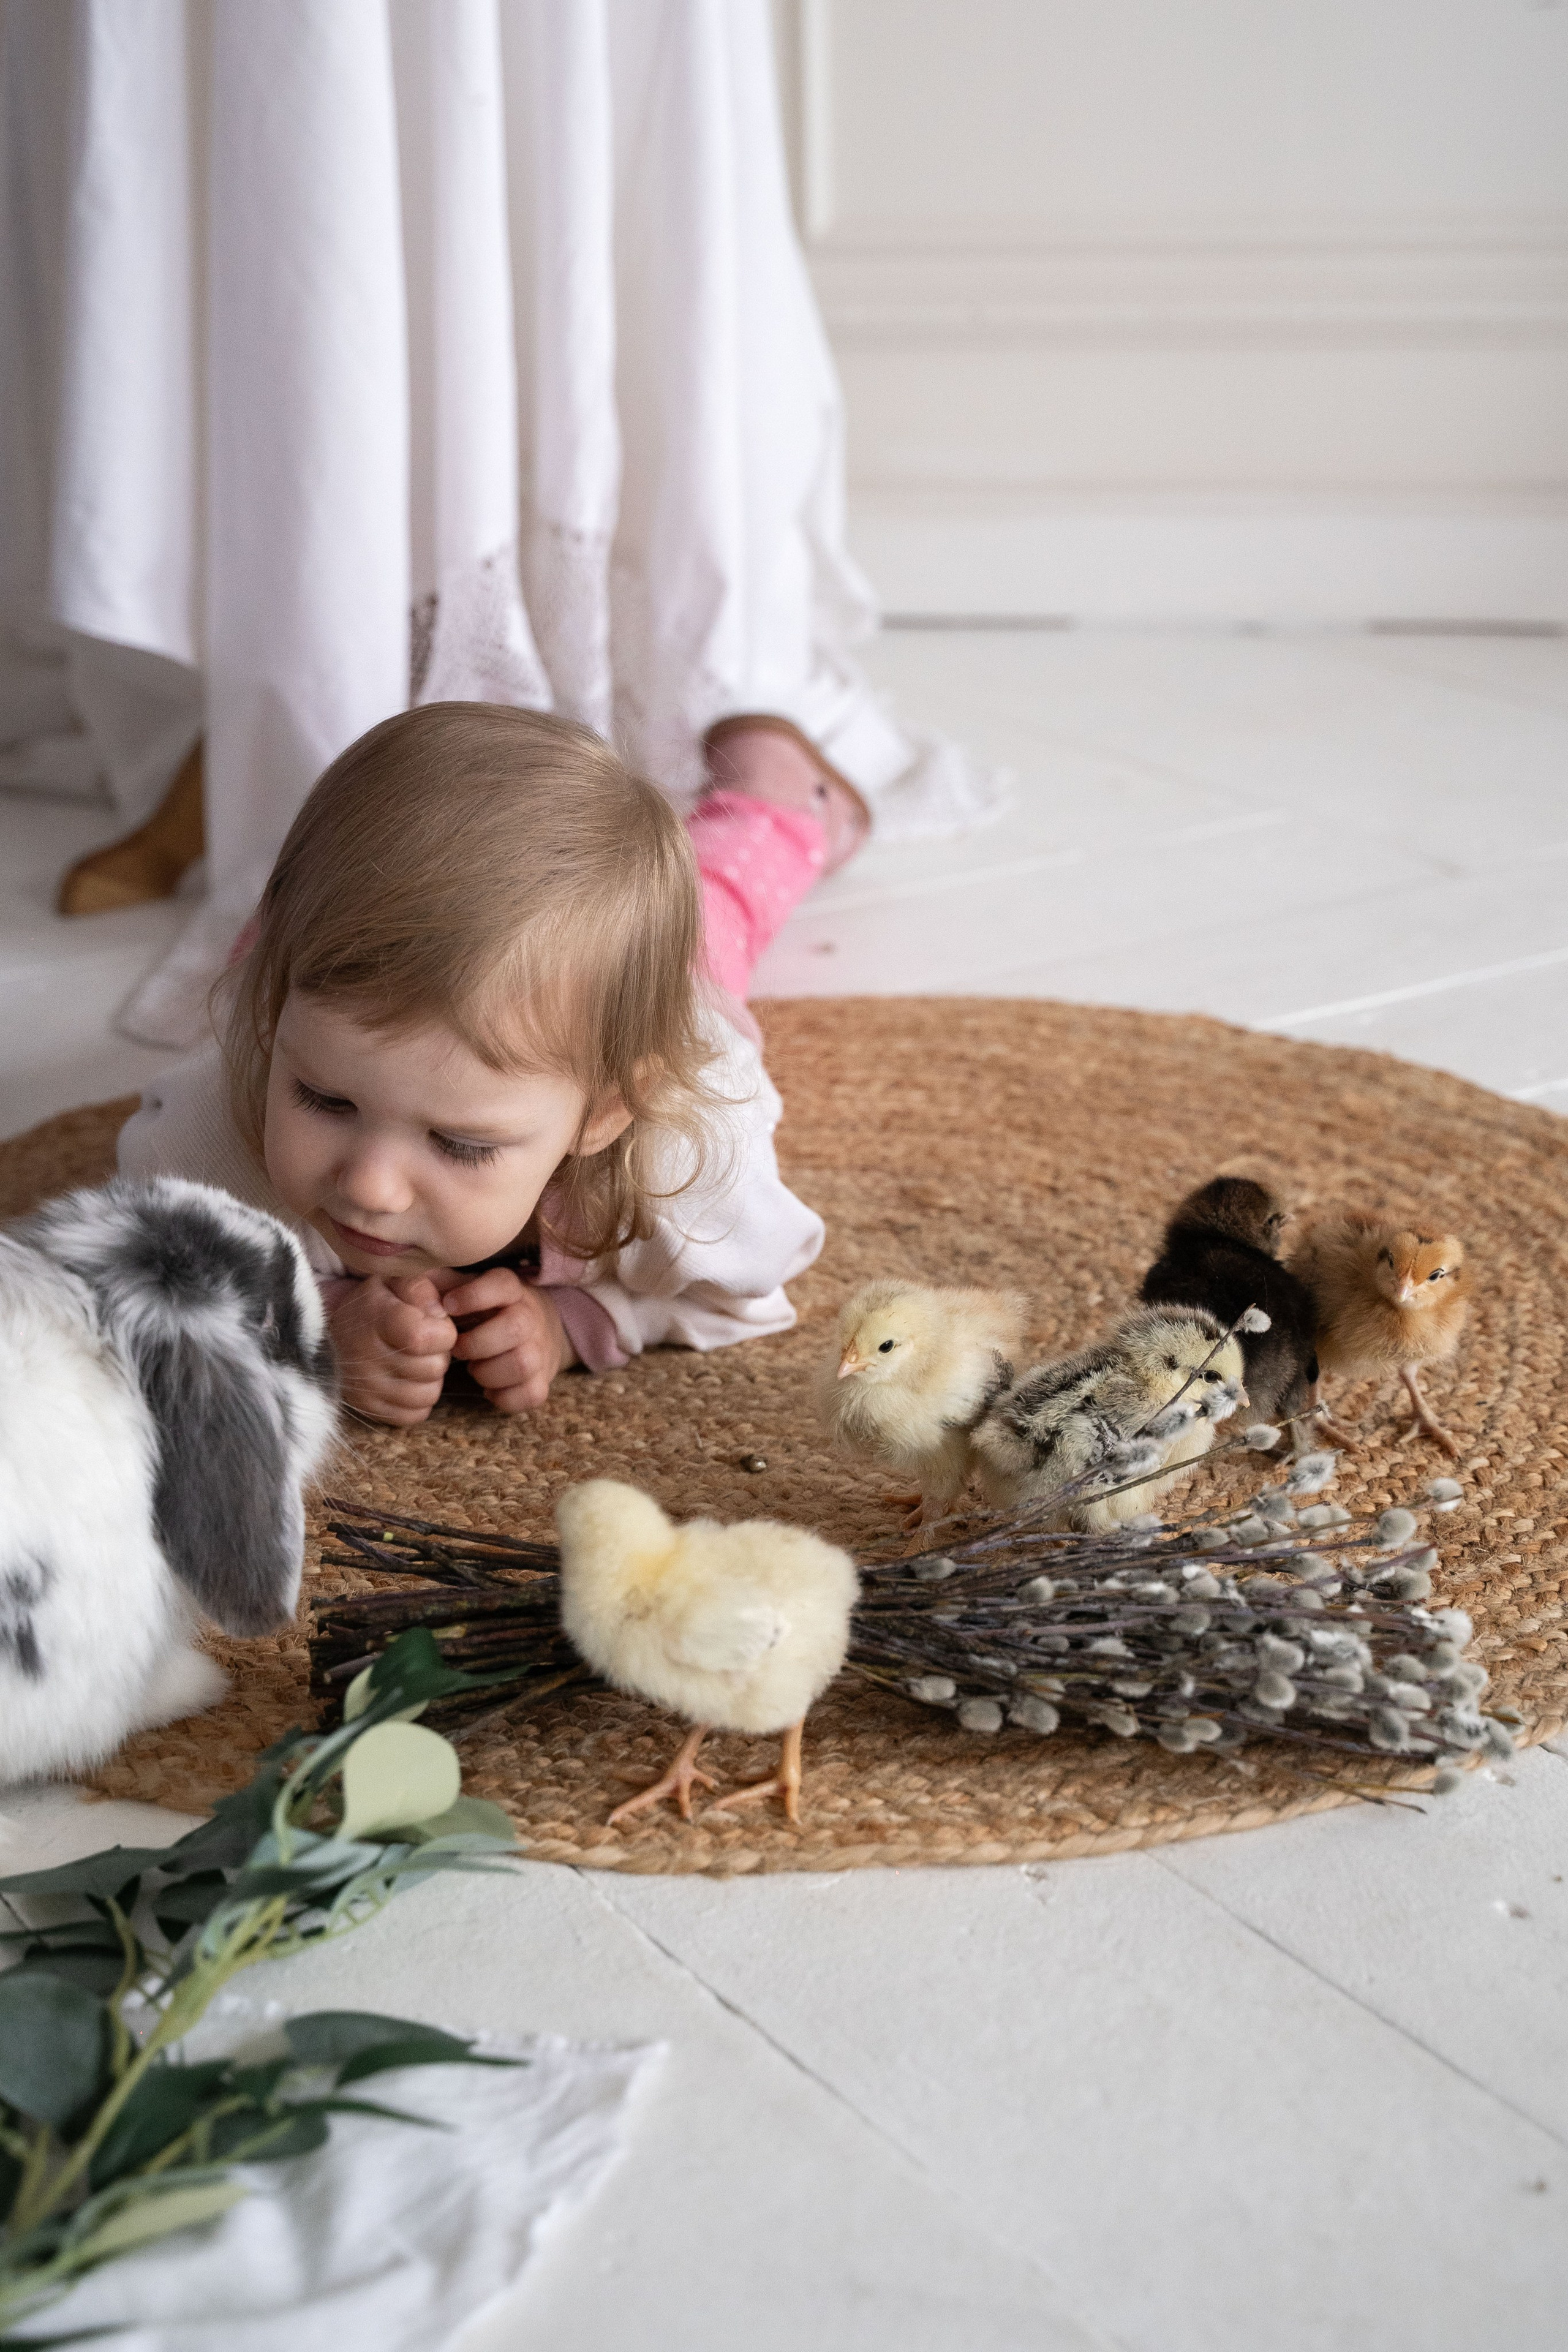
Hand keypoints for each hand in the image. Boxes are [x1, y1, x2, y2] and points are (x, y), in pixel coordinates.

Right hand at [328, 1271, 458, 1426]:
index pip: (425, 1338)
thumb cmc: (372, 1303)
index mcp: (375, 1320)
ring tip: (417, 1360)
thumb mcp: (392, 1280)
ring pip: (428, 1395)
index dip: (443, 1332)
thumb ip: (420, 1288)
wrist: (330, 1330)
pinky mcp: (368, 1409)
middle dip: (439, 1353)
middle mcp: (367, 1358)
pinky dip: (419, 1400)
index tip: (435, 1324)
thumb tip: (440, 1312)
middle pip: (434, 1368)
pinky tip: (409, 1380)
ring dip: (431, 1378)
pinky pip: (414, 1415)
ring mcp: (366, 1388)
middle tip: (425, 1342)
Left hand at [445, 1266, 576, 1412]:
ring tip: (475, 1369)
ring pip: (522, 1364)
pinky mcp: (543, 1380)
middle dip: (476, 1344)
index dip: (474, 1295)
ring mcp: (540, 1351)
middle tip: (458, 1349)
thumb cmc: (488, 1312)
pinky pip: (530, 1395)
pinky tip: (490, 1388)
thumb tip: (416, 1287)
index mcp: (511, 1292)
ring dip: (487, 1373)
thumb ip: (442, 1284)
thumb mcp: (469, 1289)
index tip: (448, 1306)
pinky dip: (504, 1398)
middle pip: (515, 1328)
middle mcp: (531, 1319)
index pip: (504, 1284)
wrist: (539, 1331)